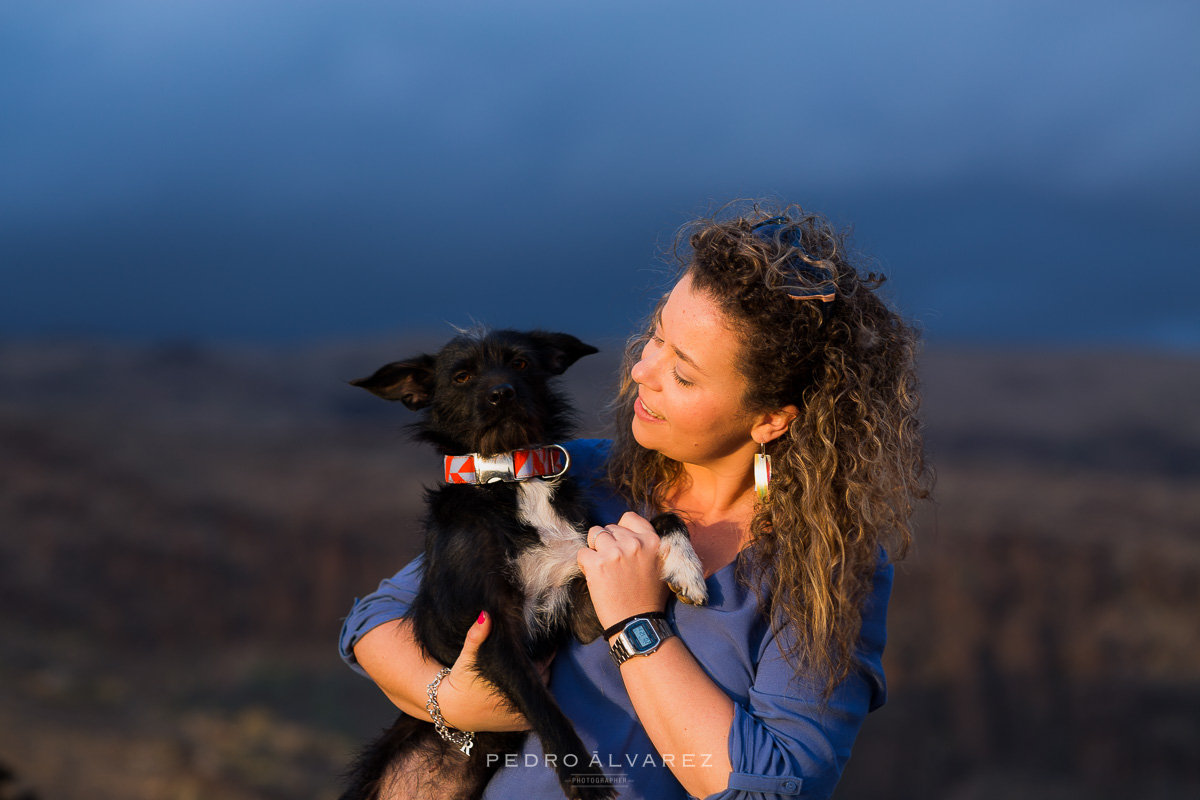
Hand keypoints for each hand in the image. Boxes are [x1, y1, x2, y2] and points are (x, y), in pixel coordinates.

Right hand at [437, 611, 538, 732]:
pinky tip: (530, 683)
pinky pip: (536, 706)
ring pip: (543, 691)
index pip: (542, 665)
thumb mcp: (467, 657)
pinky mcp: (519, 725)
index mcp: (512, 686)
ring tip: (537, 665)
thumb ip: (476, 636)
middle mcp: (520, 705)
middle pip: (545, 678)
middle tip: (544, 651)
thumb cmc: (460, 681)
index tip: (549, 643)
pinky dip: (536, 695)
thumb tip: (486, 615)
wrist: (450, 710)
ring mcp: (521, 717)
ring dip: (542, 679)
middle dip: (544, 665)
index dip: (546, 653)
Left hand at [577, 511, 670, 628]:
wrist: (637, 623)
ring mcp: (615, 552)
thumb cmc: (650, 599)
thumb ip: (651, 546)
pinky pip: (583, 553)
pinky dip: (585, 564)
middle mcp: (634, 543)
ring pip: (594, 534)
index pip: (629, 518)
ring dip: (595, 549)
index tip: (620, 543)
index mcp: (652, 541)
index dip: (621, 530)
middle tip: (613, 564)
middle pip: (610, 528)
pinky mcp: (597, 564)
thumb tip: (635, 534)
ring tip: (603, 568)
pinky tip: (595, 577)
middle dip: (608, 542)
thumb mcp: (663, 566)